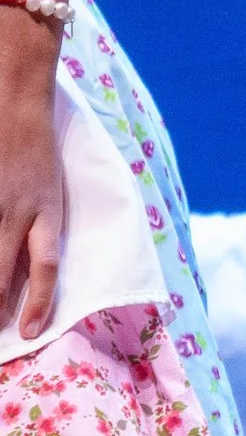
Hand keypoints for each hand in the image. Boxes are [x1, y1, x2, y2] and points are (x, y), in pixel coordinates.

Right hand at [0, 97, 63, 338]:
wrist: (15, 104)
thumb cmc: (37, 149)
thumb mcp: (51, 191)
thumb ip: (41, 229)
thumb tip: (27, 273)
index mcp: (46, 212)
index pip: (46, 269)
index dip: (39, 304)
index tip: (32, 332)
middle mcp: (16, 214)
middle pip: (2, 275)